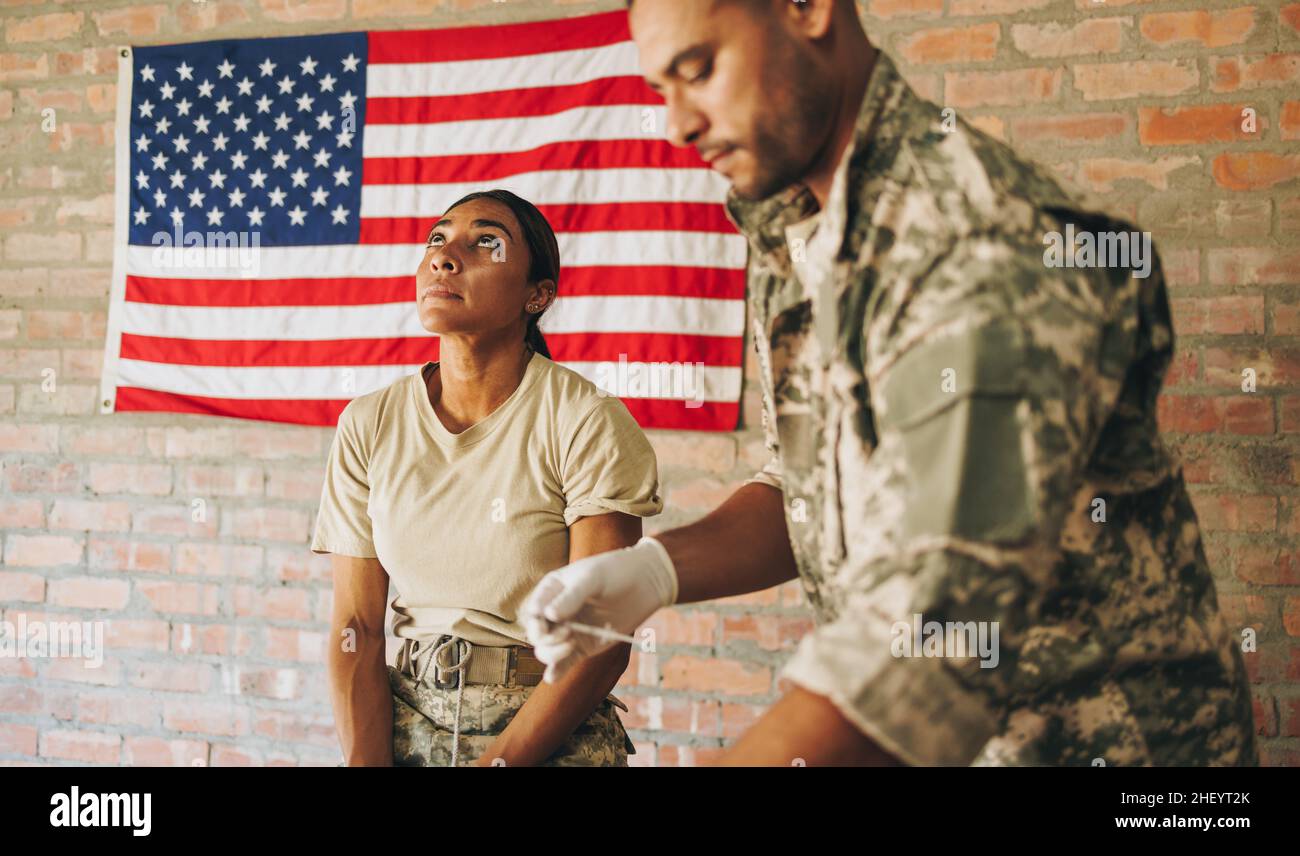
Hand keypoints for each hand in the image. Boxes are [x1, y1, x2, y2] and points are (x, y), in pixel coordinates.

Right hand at [520, 536, 677, 682]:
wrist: (645, 583)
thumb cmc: (616, 572)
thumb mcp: (593, 578)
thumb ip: (571, 596)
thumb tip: (549, 615)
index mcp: (552, 590)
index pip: (534, 610)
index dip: (535, 622)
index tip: (545, 627)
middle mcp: (556, 612)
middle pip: (537, 634)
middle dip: (547, 638)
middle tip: (569, 632)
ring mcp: (569, 631)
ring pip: (546, 651)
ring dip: (552, 654)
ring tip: (573, 644)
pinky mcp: (582, 647)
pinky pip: (563, 664)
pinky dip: (556, 672)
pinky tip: (554, 677)